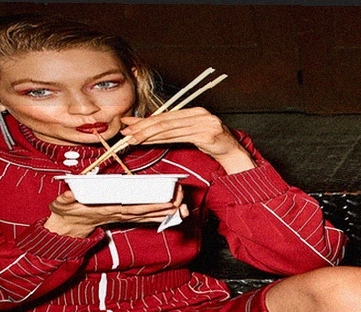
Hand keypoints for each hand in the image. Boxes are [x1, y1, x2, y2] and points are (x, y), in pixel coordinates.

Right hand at [44, 185, 188, 237]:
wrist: (69, 226)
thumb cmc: (67, 212)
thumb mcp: (62, 205)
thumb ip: (65, 199)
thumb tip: (67, 194)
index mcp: (108, 210)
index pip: (133, 208)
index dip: (150, 206)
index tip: (165, 202)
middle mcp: (118, 214)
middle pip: (145, 211)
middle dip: (163, 206)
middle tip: (181, 199)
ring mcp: (122, 217)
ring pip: (147, 214)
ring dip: (164, 210)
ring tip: (181, 204)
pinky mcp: (123, 216)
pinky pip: (143, 216)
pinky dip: (156, 214)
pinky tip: (169, 212)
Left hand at [119, 108, 254, 174]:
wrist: (234, 152)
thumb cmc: (213, 144)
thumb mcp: (194, 133)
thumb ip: (176, 130)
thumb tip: (151, 129)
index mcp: (195, 111)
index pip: (165, 115)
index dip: (145, 120)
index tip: (129, 123)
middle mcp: (199, 114)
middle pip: (165, 120)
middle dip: (142, 126)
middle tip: (126, 132)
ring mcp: (203, 123)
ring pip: (169, 128)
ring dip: (148, 134)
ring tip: (133, 138)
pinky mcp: (205, 135)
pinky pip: (179, 137)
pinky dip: (161, 139)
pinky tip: (150, 142)